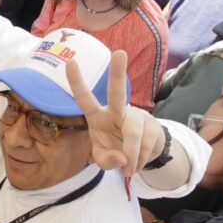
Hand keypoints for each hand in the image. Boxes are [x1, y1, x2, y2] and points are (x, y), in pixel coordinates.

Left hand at [65, 52, 166, 176]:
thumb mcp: (104, 160)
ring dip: (131, 155)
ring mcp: (136, 116)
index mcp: (97, 117)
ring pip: (133, 132)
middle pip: (117, 92)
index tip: (70, 62)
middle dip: (118, 73)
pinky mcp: (152, 125)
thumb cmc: (115, 150)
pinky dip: (140, 160)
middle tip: (120, 53)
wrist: (140, 156)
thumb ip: (106, 161)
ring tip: (129, 170)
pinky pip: (146, 144)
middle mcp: (116, 111)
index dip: (77, 82)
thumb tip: (122, 158)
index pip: (84, 99)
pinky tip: (137, 164)